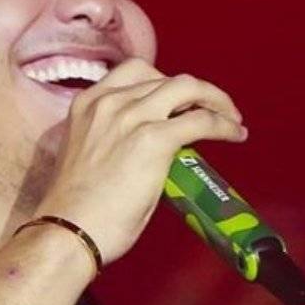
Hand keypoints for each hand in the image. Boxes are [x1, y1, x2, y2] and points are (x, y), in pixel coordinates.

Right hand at [34, 59, 246, 264]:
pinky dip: (224, 125)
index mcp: (88, 103)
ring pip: (188, 88)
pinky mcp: (153, 139)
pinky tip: (236, 134)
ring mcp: (132, 117)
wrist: (68, 231)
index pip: (135, 72)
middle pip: (165, 77)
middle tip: (213, 108)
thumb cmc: (77, 209)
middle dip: (195, 91)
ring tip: (231, 118)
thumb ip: (114, 138)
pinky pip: (200, 121)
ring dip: (215, 100)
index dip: (164, 82)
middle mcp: (109, 102)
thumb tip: (151, 148)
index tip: (180, 101)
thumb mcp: (89, 155)